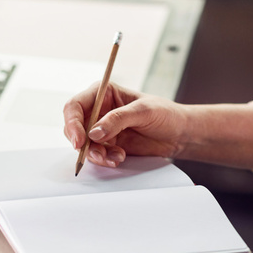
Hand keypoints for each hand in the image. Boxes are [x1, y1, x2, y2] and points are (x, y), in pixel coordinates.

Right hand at [63, 82, 185, 166]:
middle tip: (98, 154)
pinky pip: (96, 154)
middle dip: (83, 143)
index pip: (75, 106)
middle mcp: (98, 110)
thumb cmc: (165, 114)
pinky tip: (119, 158)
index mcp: (103, 93)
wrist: (179, 134)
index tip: (80, 140)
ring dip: (96, 154)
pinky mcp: (108, 144)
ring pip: (84, 144)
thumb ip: (118, 120)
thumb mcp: (144, 112)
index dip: (73, 123)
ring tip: (115, 157)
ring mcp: (102, 128)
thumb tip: (94, 132)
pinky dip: (104, 159)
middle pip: (74, 127)